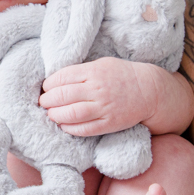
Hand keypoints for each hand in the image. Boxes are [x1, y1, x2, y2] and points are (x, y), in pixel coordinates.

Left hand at [40, 58, 191, 136]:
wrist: (149, 91)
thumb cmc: (122, 75)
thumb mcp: (101, 65)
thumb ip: (80, 71)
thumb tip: (55, 81)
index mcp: (93, 71)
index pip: (61, 78)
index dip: (48, 85)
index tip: (45, 88)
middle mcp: (97, 89)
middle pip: (62, 96)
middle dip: (47, 100)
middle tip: (44, 102)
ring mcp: (103, 108)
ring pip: (70, 114)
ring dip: (55, 115)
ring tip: (51, 114)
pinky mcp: (108, 123)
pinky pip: (83, 129)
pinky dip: (69, 128)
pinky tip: (64, 125)